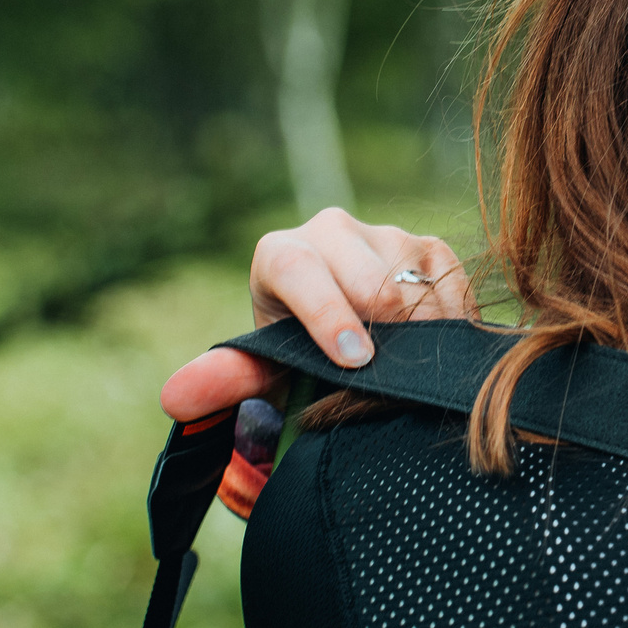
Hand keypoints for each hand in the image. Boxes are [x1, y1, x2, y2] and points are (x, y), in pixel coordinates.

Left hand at [159, 207, 476, 420]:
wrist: (339, 339)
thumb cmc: (293, 358)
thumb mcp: (263, 371)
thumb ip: (227, 379)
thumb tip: (175, 398)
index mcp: (281, 252)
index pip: (303, 269)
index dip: (329, 315)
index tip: (353, 361)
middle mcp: (333, 229)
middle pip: (374, 282)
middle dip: (386, 338)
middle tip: (388, 382)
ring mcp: (387, 234)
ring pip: (418, 288)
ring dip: (421, 339)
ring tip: (408, 372)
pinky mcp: (431, 247)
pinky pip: (452, 288)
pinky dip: (451, 328)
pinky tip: (434, 352)